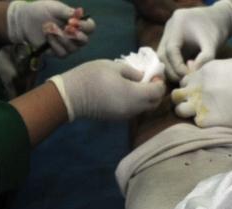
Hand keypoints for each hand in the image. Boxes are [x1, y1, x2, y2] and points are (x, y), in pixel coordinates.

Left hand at [6, 0, 95, 56]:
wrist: (25, 19)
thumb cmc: (41, 10)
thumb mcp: (54, 7)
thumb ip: (68, 12)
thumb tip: (80, 12)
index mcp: (77, 23)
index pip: (90, 27)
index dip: (84, 26)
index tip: (72, 20)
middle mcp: (74, 36)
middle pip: (84, 41)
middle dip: (75, 35)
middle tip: (66, 28)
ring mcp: (67, 46)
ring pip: (72, 48)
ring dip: (61, 37)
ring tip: (49, 27)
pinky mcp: (57, 52)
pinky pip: (61, 53)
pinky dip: (54, 43)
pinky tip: (47, 36)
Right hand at [48, 60, 165, 120]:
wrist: (72, 95)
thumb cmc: (93, 76)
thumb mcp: (115, 66)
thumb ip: (133, 72)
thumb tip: (143, 77)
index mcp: (135, 95)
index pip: (158, 92)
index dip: (160, 83)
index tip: (154, 74)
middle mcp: (134, 109)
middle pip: (154, 103)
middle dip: (156, 92)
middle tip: (149, 80)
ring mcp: (125, 116)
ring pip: (144, 109)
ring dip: (146, 98)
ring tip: (137, 85)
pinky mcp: (117, 118)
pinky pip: (133, 111)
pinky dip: (136, 103)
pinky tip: (127, 92)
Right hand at [157, 0, 231, 81]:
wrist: (218, 19)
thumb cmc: (216, 31)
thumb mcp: (213, 44)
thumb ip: (205, 58)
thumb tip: (192, 73)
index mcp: (178, 24)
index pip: (171, 50)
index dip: (177, 66)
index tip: (188, 76)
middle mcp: (169, 27)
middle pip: (162, 54)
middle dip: (171, 70)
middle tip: (184, 81)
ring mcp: (167, 33)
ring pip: (161, 56)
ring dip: (170, 70)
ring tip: (183, 78)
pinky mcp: (168, 39)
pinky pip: (165, 55)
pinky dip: (171, 66)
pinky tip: (182, 73)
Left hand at [171, 53, 231, 127]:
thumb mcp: (229, 65)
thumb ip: (209, 70)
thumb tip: (194, 70)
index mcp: (204, 70)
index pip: (183, 81)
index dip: (189, 89)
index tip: (198, 95)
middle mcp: (199, 85)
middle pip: (176, 96)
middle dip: (182, 101)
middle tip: (196, 107)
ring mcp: (204, 102)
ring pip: (181, 111)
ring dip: (189, 114)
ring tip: (205, 115)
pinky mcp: (213, 119)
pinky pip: (198, 124)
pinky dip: (205, 124)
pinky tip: (218, 121)